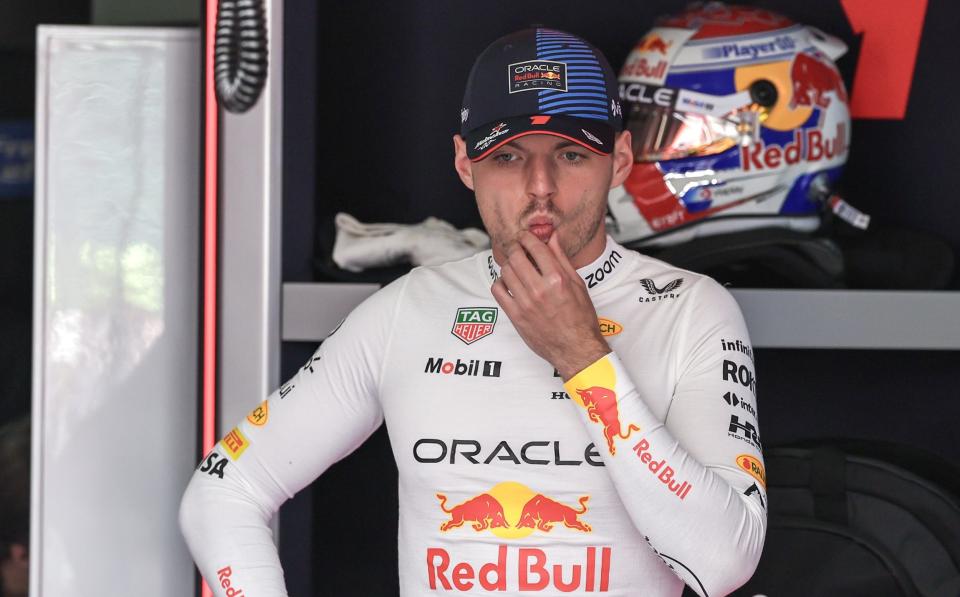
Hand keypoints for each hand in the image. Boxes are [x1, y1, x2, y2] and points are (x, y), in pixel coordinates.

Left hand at [491, 231, 609, 379]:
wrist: (576, 349)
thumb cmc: (581, 319)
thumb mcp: (578, 285)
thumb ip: (562, 259)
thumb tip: (552, 237)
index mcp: (557, 279)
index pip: (535, 248)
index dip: (527, 238)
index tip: (525, 237)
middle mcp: (539, 290)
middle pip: (516, 257)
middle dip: (515, 247)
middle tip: (517, 247)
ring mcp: (525, 304)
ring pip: (506, 272)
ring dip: (508, 264)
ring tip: (515, 266)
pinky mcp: (516, 316)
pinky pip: (498, 291)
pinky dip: (500, 282)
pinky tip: (508, 283)